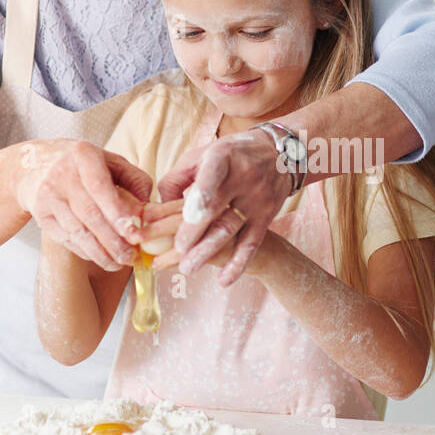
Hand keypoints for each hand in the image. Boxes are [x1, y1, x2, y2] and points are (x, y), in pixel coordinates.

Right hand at [15, 139, 152, 269]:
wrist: (34, 165)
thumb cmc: (83, 165)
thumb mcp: (110, 161)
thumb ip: (134, 180)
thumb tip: (147, 209)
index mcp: (83, 155)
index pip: (100, 187)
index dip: (117, 212)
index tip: (134, 232)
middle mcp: (61, 175)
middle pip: (89, 214)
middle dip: (113, 241)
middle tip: (131, 257)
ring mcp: (48, 195)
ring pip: (77, 231)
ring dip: (100, 252)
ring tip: (119, 263)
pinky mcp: (40, 214)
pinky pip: (66, 238)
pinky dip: (85, 251)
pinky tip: (101, 257)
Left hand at [157, 130, 287, 286]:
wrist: (279, 154)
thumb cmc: (229, 157)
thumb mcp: (202, 156)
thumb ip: (176, 180)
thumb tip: (155, 210)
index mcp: (222, 157)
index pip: (211, 176)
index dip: (200, 197)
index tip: (186, 216)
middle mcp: (242, 178)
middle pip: (216, 209)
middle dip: (194, 232)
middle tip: (176, 251)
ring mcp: (256, 199)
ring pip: (230, 229)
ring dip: (208, 251)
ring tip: (187, 269)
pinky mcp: (266, 216)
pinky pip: (251, 243)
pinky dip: (238, 263)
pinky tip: (223, 280)